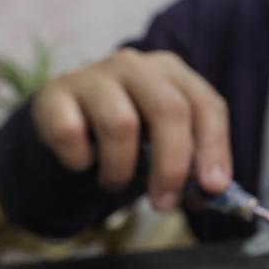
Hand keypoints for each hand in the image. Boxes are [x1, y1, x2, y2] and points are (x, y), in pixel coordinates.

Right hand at [30, 48, 231, 210]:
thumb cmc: (128, 137)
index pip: (206, 104)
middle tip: (164, 203)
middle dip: (172, 165)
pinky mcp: (54, 94)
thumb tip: (211, 192)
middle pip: (168, 109)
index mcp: (171, 72)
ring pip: (120, 124)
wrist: (66, 125)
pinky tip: (82, 162)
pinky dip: (79, 159)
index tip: (212, 187)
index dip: (214, 147)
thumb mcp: (162, 145)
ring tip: (115, 182)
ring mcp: (92, 75)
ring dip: (121, 168)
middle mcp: (135, 65)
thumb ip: (190, 165)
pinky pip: (71, 133)